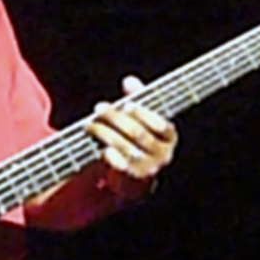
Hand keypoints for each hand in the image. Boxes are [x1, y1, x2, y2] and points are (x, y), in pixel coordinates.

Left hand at [88, 75, 177, 193]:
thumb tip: (129, 80)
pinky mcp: (133, 179)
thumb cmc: (139, 142)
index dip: (142, 113)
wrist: (136, 176)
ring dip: (106, 134)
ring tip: (90, 124)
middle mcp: (163, 154)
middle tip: (99, 108)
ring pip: (126, 147)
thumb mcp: (142, 120)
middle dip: (116, 119)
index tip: (125, 104)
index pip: (159, 124)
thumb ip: (138, 100)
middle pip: (138, 133)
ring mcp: (149, 168)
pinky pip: (119, 164)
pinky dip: (109, 154)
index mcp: (169, 137)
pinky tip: (99, 146)